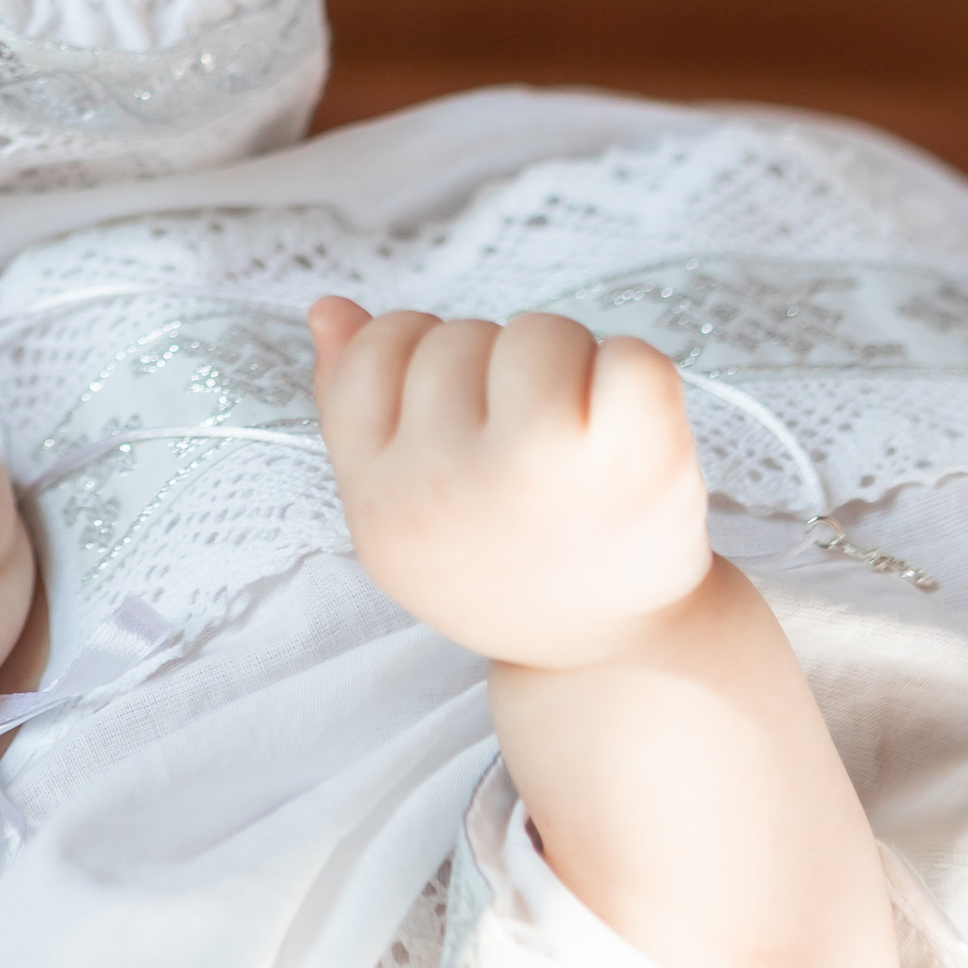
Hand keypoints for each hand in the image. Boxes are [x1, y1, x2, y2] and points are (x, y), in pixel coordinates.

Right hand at [310, 299, 712, 671]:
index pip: (372, 354)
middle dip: (496, 373)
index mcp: (379, 498)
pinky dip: (640, 378)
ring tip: (578, 451)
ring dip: (567, 369)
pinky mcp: (628, 457)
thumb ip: (355, 402)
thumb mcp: (409, 505)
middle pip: (457, 335)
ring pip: (537, 331)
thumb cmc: (509, 556)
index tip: (462, 428)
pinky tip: (634, 441)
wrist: (619, 659)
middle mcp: (444, 483)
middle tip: (527, 460)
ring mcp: (535, 465)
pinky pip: (628, 354)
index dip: (422, 366)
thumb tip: (327, 309)